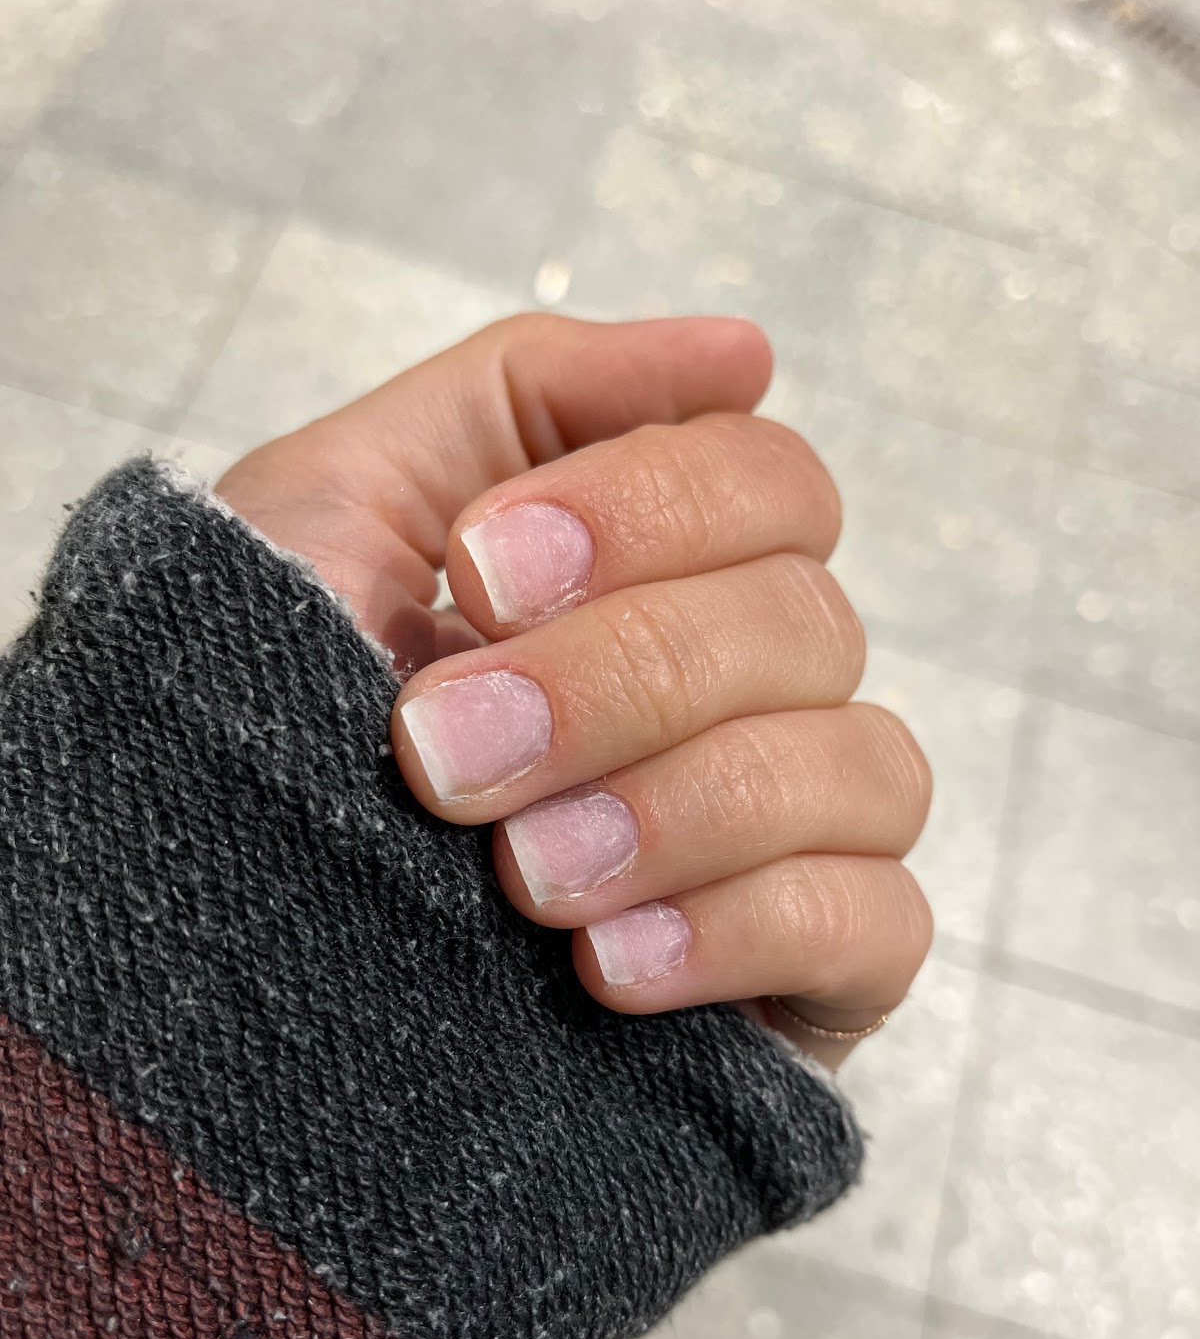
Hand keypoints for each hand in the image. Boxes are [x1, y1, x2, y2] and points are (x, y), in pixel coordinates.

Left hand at [218, 314, 931, 1065]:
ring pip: (868, 767)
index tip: (476, 571)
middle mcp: (739, 699)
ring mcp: (782, 844)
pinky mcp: (804, 985)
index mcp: (653, 580)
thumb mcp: (339, 511)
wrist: (203, 963)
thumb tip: (744, 353)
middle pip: (811, 623)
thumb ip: (524, 397)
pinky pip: (880, 927)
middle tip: (442, 748)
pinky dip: (750, 928)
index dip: (648, 510)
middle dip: (621, 679)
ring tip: (520, 878)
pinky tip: (609, 970)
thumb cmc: (255, 718)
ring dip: (683, 807)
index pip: (767, 486)